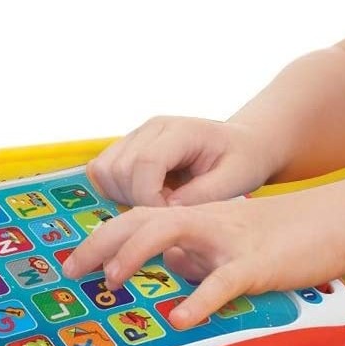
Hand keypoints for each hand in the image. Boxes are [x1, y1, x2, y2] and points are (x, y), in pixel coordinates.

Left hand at [60, 182, 344, 326]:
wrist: (342, 217)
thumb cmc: (290, 233)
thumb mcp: (235, 241)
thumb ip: (200, 253)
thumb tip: (170, 268)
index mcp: (202, 216)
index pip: (139, 217)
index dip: (102, 237)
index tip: (74, 262)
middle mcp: (208, 220)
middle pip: (141, 217)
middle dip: (100, 243)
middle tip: (71, 272)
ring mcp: (232, 239)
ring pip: (171, 231)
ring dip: (135, 254)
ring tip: (113, 282)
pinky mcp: (259, 263)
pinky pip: (223, 280)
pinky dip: (198, 300)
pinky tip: (181, 319)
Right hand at [84, 116, 282, 210]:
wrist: (242, 145)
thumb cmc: (242, 160)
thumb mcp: (235, 180)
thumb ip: (202, 195)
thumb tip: (167, 210)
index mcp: (180, 130)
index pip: (146, 163)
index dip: (150, 198)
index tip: (169, 217)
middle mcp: (151, 128)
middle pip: (119, 169)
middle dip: (138, 200)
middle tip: (170, 209)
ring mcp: (136, 136)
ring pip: (104, 171)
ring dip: (125, 197)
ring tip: (161, 202)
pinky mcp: (127, 149)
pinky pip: (102, 173)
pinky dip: (117, 193)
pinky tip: (149, 198)